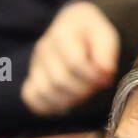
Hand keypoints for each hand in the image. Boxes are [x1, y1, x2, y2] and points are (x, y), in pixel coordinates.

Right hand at [22, 0, 118, 116]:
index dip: (93, 76)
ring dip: (67, 100)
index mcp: (61, 34)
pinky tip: (65, 103)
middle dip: (82, 89)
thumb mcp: (105, 35)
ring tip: (82, 95)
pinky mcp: (32, 79)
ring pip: (45, 91)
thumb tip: (105, 71)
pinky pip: (32, 97)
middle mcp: (44, 48)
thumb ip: (106, 52)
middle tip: (95, 88)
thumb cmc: (92, 36)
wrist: (77, 31)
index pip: (75, 62)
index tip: (105, 79)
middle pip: (60, 80)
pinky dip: (48, 105)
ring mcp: (35, 65)